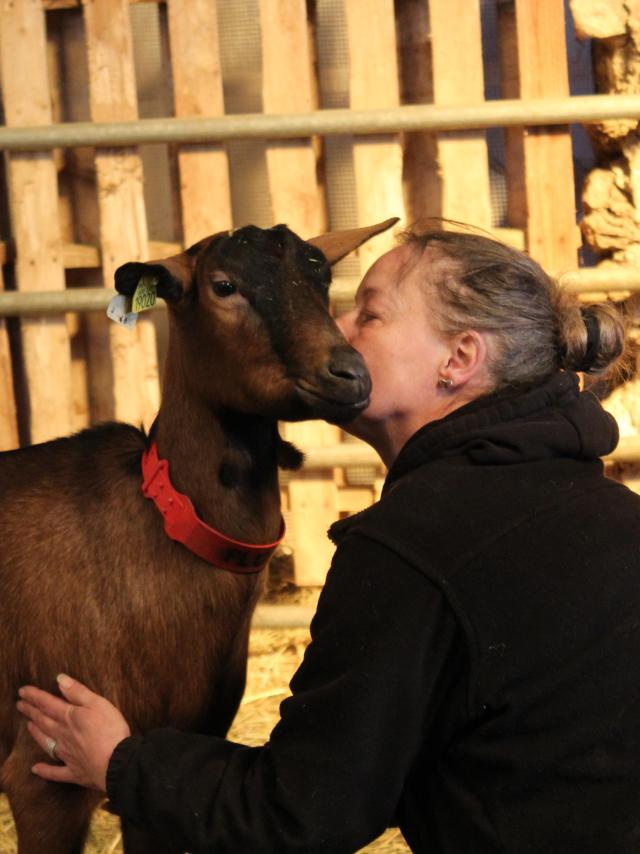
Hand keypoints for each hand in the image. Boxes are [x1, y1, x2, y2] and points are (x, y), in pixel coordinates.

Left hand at [16, 673, 130, 791]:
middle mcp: (64, 735)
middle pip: (44, 721)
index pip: (48, 704)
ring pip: (47, 743)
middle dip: (31, 712)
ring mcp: (68, 755)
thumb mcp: (98, 704)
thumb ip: (78, 692)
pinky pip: (55, 772)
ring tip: (28, 726)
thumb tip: (60, 679)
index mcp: (70, 718)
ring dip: (36, 734)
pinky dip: (45, 770)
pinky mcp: (74, 771)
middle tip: (20, 705)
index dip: (34, 696)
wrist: (117, 763)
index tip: (22, 691)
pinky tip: (35, 769)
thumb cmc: (111, 730)